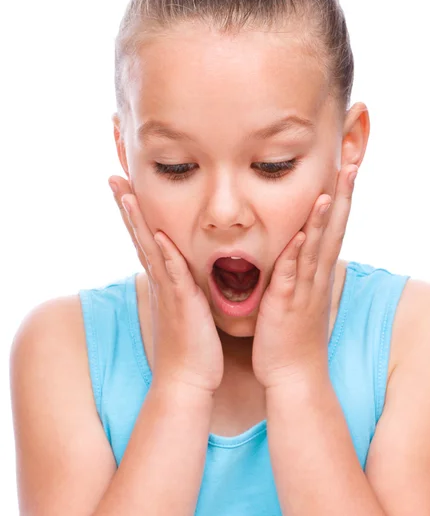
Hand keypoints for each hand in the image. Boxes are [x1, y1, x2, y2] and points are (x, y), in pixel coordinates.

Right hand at [109, 176, 223, 394]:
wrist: (188, 378)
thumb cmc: (190, 342)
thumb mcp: (185, 305)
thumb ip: (181, 282)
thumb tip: (182, 266)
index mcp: (163, 277)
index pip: (145, 237)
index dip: (134, 211)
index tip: (126, 185)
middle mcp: (161, 280)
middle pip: (139, 235)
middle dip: (126, 206)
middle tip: (113, 177)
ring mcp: (168, 291)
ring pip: (150, 249)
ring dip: (138, 222)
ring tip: (126, 194)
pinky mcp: (181, 305)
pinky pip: (173, 276)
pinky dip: (166, 256)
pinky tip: (160, 237)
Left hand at [252, 165, 357, 389]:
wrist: (294, 376)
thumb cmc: (293, 334)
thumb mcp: (302, 295)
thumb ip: (301, 269)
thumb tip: (299, 246)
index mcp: (319, 272)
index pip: (335, 226)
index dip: (342, 197)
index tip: (347, 167)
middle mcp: (317, 276)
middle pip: (334, 229)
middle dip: (343, 195)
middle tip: (352, 163)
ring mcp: (305, 290)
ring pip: (317, 247)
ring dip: (324, 218)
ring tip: (331, 188)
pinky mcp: (287, 305)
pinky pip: (293, 276)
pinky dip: (297, 255)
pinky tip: (300, 235)